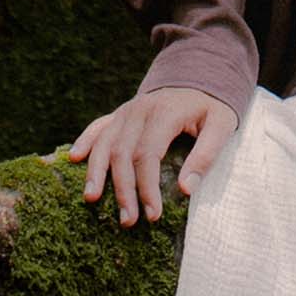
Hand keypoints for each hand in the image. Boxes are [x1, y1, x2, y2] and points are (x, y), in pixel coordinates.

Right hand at [67, 86, 237, 225]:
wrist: (200, 74)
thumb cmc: (212, 106)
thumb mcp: (222, 125)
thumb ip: (206, 155)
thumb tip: (186, 190)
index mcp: (165, 113)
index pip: (148, 154)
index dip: (147, 187)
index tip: (153, 215)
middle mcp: (140, 109)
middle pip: (122, 153)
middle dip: (123, 190)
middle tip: (128, 220)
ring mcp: (127, 110)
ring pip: (105, 142)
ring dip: (96, 172)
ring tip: (91, 199)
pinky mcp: (120, 113)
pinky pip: (98, 126)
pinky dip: (85, 141)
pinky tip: (74, 158)